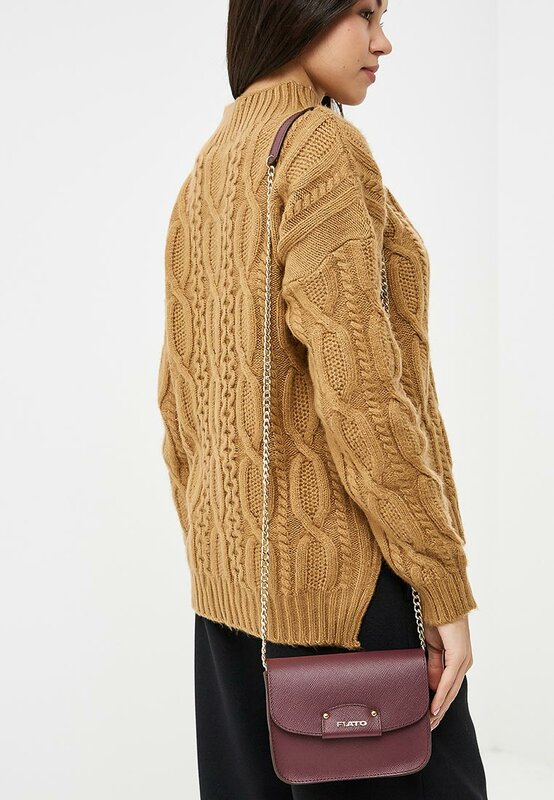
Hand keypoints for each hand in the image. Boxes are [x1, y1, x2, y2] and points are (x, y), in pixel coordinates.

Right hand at [424, 614, 473, 731]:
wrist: (440, 598)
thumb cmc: (437, 618)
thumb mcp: (432, 646)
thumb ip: (434, 665)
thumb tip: (432, 686)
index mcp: (459, 659)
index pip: (449, 687)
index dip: (440, 703)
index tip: (430, 717)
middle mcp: (464, 661)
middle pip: (452, 693)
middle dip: (440, 711)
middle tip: (429, 727)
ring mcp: (463, 659)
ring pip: (451, 689)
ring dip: (440, 707)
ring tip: (430, 721)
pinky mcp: (459, 654)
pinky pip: (448, 678)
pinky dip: (441, 693)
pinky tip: (434, 705)